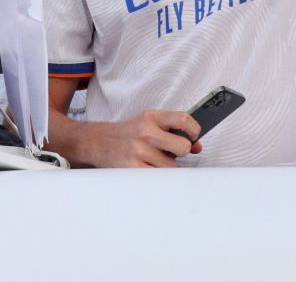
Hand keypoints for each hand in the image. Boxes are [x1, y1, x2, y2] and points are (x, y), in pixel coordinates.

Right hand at [72, 111, 203, 167]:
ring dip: (167, 167)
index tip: (194, 136)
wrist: (98, 141)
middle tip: (172, 152)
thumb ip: (173, 131)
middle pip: (182, 147)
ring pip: (171, 167)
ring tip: (154, 160)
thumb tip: (197, 146)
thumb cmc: (128, 133)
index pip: (183, 119)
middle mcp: (145, 132)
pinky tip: (149, 168)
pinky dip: (157, 176)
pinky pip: (158, 177)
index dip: (194, 130)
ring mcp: (138, 151)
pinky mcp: (133, 168)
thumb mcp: (148, 124)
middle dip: (181, 152)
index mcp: (151, 117)